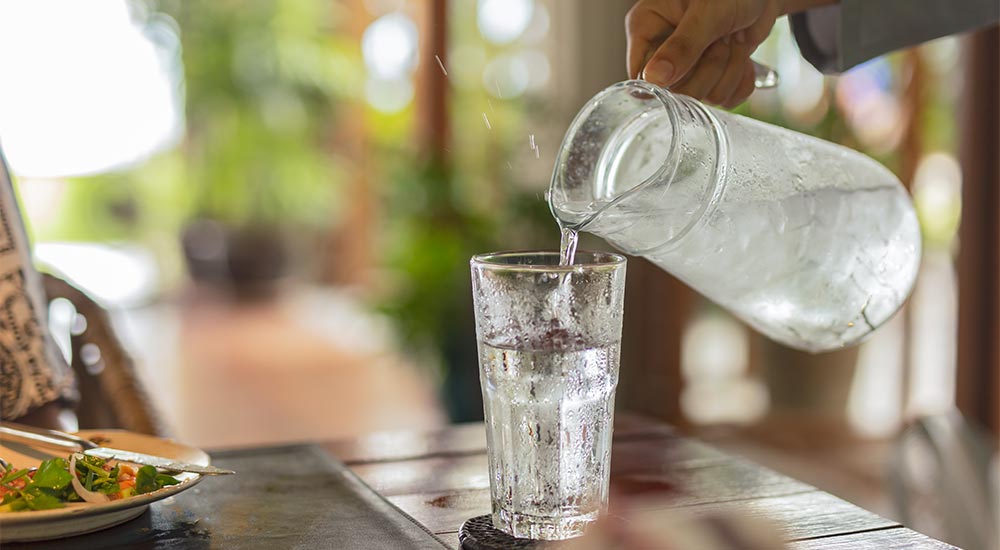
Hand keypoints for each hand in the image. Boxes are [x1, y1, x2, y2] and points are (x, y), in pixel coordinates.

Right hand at [626, 0, 783, 106]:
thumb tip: (655, 77)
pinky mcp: (711, 78)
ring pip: (702, 97)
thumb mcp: (707, 11)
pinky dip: (740, 80)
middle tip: (721, 39)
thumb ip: (682, 45)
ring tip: (733, 40)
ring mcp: (687, 68)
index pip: (641, 73)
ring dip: (728, 71)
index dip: (666, 79)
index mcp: (647, 27)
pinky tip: (742, 55)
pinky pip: (722, 99)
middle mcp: (663, 51)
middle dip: (708, 69)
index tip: (690, 64)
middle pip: (674, 91)